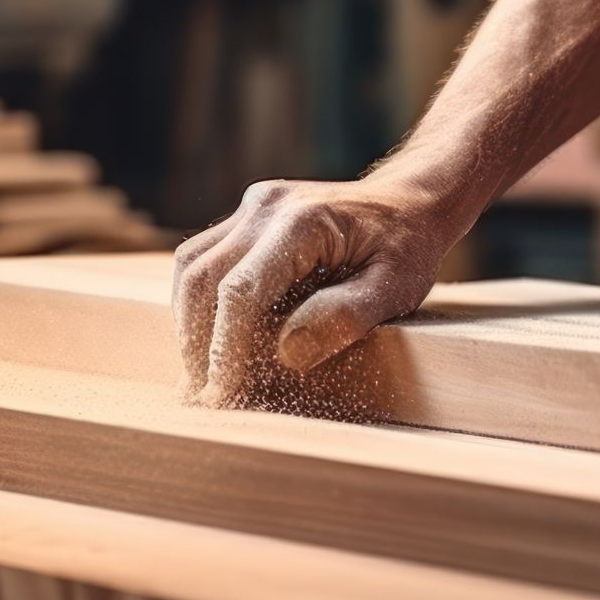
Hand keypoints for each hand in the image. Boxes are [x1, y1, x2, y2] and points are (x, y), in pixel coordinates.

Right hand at [172, 173, 468, 405]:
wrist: (410, 203)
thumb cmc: (407, 248)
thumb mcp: (394, 288)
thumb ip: (345, 317)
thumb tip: (287, 353)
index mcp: (302, 221)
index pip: (240, 291)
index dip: (225, 349)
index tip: (223, 395)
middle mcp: (266, 207)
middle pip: (202, 277)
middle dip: (198, 343)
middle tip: (205, 396)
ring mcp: (253, 207)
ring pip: (192, 266)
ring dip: (190, 323)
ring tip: (201, 374)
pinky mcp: (248, 218)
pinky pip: (205, 258)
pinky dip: (200, 302)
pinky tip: (211, 338)